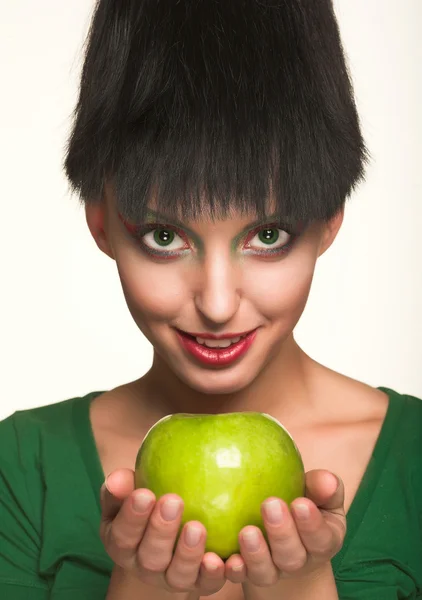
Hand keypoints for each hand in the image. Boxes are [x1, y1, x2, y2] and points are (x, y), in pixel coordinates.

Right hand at [100, 469, 226, 595]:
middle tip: (173, 501)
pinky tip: (222, 558)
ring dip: (188, 553)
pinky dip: (214, 573)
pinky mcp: (200, 584)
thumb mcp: (129, 496)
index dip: (132, 517)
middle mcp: (146, 567)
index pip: (122, 535)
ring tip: (197, 527)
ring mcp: (172, 578)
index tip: (144, 493)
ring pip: (178, 575)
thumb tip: (116, 479)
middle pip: (150, 557)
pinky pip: (207, 583)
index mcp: (123, 545)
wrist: (170, 539)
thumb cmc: (147, 507)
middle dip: (161, 530)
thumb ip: (121, 488)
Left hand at [223, 470, 345, 586]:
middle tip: (270, 505)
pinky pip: (239, 576)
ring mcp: (272, 570)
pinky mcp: (246, 572)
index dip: (311, 524)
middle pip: (292, 557)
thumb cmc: (304, 500)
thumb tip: (328, 481)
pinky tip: (223, 557)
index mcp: (322, 542)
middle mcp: (298, 562)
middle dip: (281, 533)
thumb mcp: (318, 492)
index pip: (321, 538)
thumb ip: (323, 487)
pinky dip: (232, 569)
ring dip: (256, 554)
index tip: (300, 503)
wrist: (280, 527)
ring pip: (266, 571)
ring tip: (247, 531)